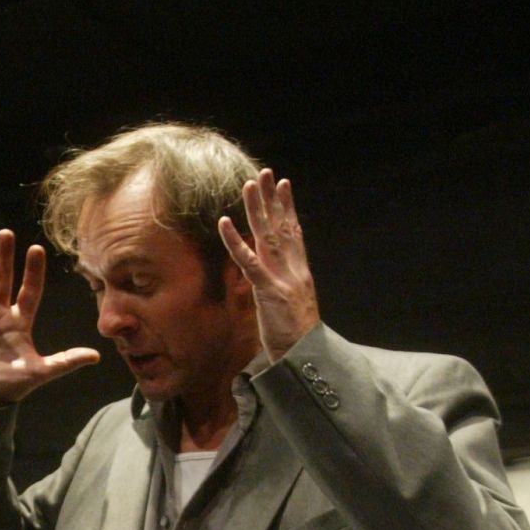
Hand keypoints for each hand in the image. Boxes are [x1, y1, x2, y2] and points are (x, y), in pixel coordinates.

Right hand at [0, 229, 99, 413]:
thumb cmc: (11, 386)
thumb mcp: (41, 371)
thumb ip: (66, 360)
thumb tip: (96, 356)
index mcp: (20, 322)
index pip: (29, 290)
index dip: (33, 271)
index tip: (36, 248)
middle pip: (2, 280)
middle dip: (4, 257)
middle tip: (6, 233)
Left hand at [219, 169, 320, 361]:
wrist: (305, 357)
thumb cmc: (295, 335)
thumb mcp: (289, 305)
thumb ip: (280, 285)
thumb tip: (267, 275)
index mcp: (300, 272)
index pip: (294, 232)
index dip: (288, 208)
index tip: (283, 185)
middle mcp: (294, 269)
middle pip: (281, 226)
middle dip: (272, 199)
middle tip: (265, 173)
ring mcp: (282, 278)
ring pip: (268, 236)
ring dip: (257, 210)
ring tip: (248, 185)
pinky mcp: (269, 291)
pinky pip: (249, 262)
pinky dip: (235, 242)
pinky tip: (224, 223)